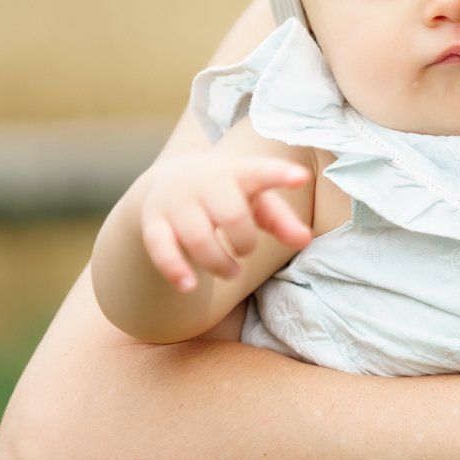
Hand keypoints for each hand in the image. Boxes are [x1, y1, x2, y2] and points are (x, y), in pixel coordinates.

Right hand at [139, 152, 311, 291]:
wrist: (169, 180)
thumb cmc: (227, 195)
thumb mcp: (257, 202)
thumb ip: (282, 220)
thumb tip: (305, 240)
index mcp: (238, 173)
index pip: (261, 172)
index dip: (281, 175)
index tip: (302, 177)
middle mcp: (205, 183)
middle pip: (231, 215)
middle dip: (244, 241)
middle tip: (246, 250)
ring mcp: (176, 202)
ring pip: (198, 238)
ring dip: (218, 263)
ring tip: (231, 271)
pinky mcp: (154, 224)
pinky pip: (160, 249)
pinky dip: (175, 270)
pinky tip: (189, 287)